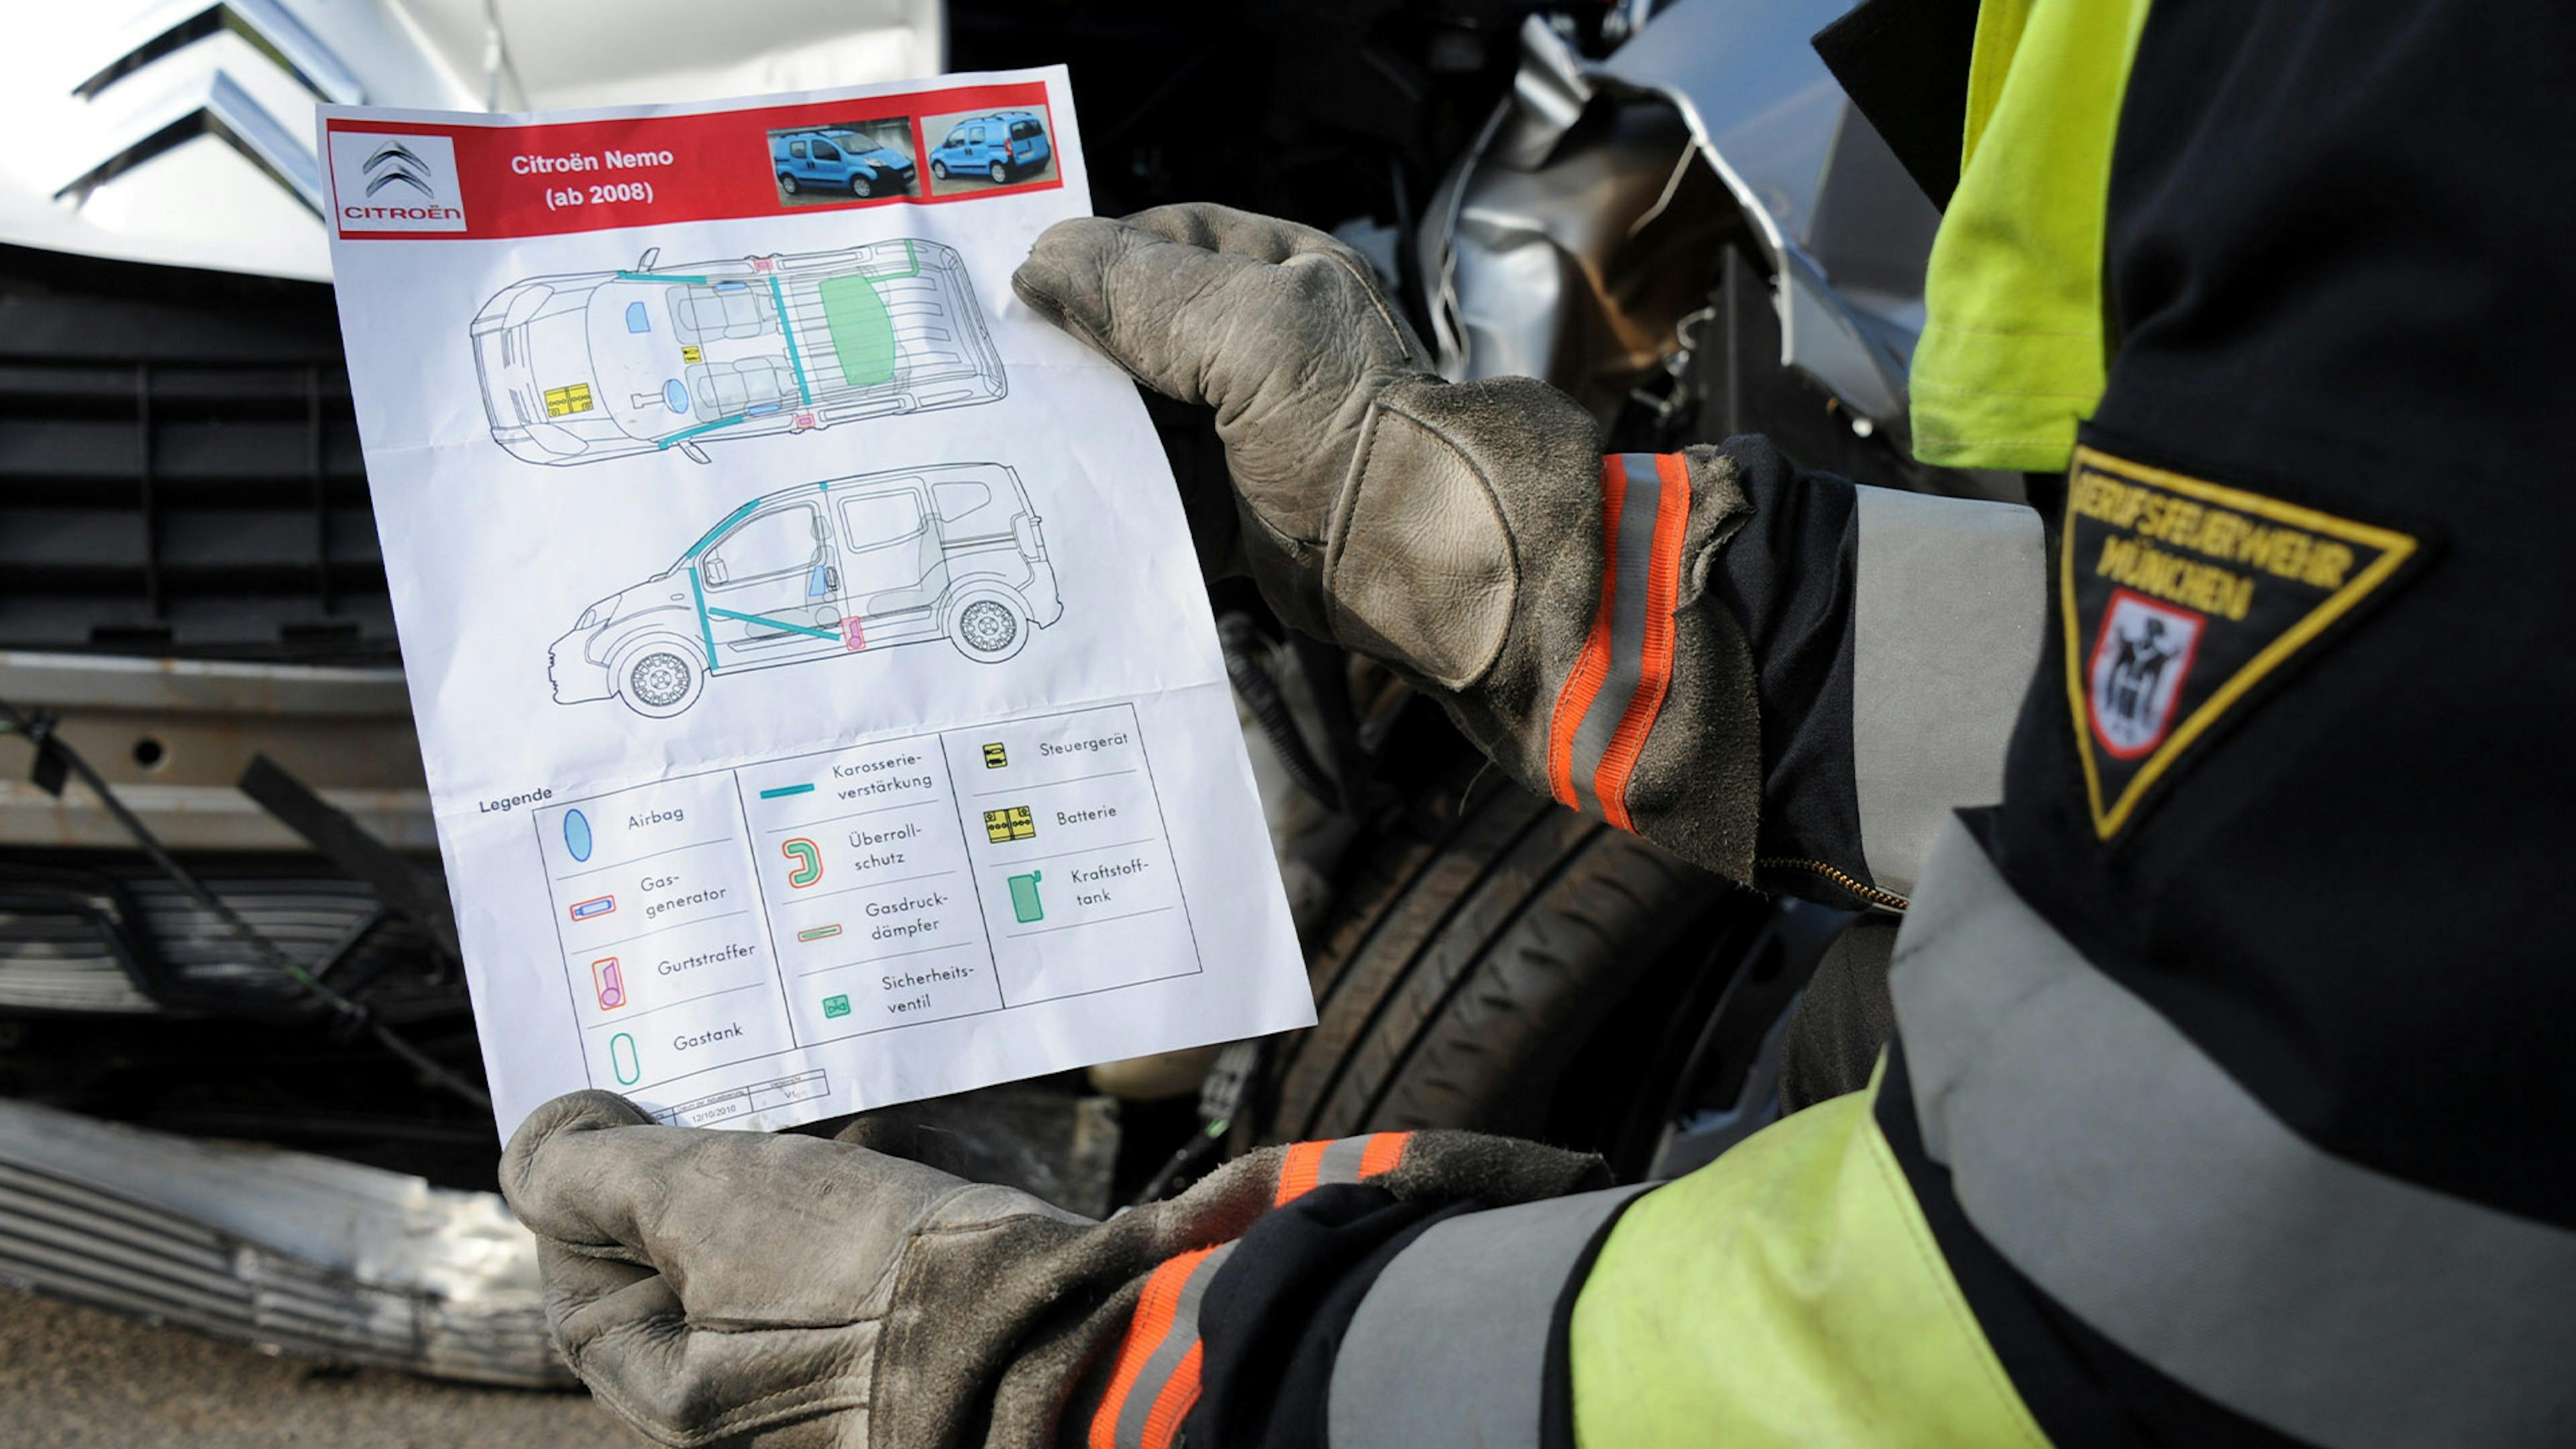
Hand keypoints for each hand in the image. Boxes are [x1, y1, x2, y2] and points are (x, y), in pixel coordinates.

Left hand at [501, 1090, 1079, 1446]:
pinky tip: (879, 1136)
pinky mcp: (896, 1316)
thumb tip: (535, 1148)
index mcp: (671, 1385)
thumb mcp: (697, 1202)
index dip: (580, 1185)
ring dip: (778, 1157)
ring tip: (808, 1107)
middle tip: (710, 1085)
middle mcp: (740, 1386)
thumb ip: (594, 1175)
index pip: (578, 1277)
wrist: (1043, 1324)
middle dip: (693, 1158)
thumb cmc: (858, 1276)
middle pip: (674, 1251)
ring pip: (767, 1234)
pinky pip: (846, 1236)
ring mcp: (824, 1356)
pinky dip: (849, 1177)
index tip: (610, 1105)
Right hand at [1014, 204, 1601, 689]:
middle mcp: (1253, 345)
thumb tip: (1042, 261)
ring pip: (1129, 416)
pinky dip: (1106, 502)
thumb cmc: (1355, 426)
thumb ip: (1143, 290)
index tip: (1016, 292)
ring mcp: (1238, 428)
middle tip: (993, 370)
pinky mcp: (1226, 505)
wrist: (1418, 558)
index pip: (1155, 244)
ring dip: (1077, 432)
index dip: (1086, 264)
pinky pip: (1146, 494)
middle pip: (1130, 334)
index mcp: (1273, 274)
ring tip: (1006, 436)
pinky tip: (1055, 500)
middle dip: (1069, 355)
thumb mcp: (1248, 329)